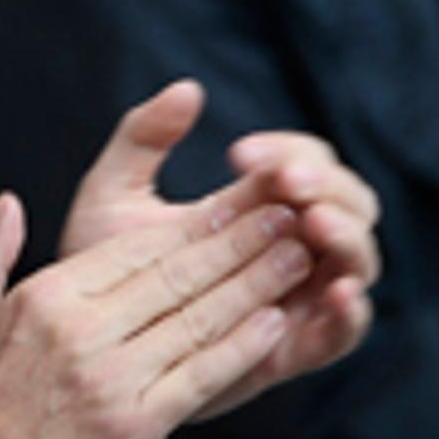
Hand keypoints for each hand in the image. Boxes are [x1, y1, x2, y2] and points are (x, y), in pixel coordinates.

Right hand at [0, 170, 313, 438]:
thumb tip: (8, 204)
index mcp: (41, 299)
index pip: (134, 249)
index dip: (191, 225)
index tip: (231, 206)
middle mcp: (80, 332)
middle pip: (176, 276)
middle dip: (238, 242)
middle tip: (285, 217)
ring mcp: (111, 379)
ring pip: (199, 320)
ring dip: (254, 285)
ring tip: (294, 258)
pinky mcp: (136, 424)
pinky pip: (202, 374)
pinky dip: (242, 346)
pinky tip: (273, 323)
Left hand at [56, 81, 378, 416]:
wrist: (81, 348)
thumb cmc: (99, 269)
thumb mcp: (112, 198)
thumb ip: (142, 141)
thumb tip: (187, 89)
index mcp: (257, 205)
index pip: (302, 164)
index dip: (286, 152)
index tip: (239, 153)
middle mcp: (290, 246)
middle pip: (346, 203)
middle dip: (324, 186)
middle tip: (286, 181)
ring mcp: (298, 296)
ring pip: (356, 259)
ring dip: (344, 236)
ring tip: (313, 222)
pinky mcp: (293, 350)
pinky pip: (345, 332)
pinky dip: (352, 311)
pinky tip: (336, 290)